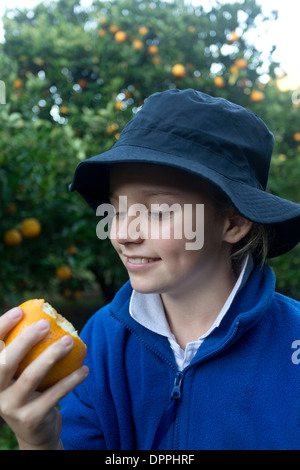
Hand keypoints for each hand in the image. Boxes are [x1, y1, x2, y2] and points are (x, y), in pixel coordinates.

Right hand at [0, 306, 87, 449]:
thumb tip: (45, 314)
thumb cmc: (31, 390)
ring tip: (70, 341)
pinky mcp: (30, 419)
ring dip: (52, 356)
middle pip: (4, 363)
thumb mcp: (22, 372)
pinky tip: (84, 368)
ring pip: (30, 377)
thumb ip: (27, 350)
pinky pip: (54, 395)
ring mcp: (11, 408)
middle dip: (25, 340)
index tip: (20, 310)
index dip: (2, 327)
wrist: (36, 431)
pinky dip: (70, 380)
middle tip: (46, 324)